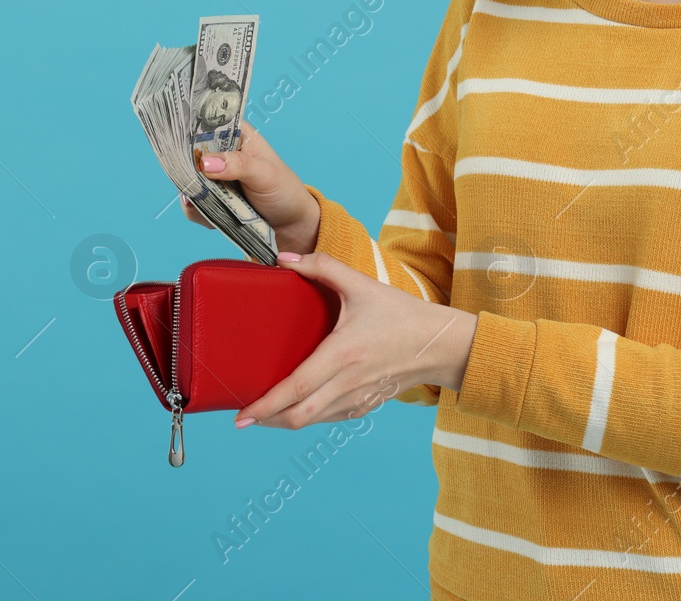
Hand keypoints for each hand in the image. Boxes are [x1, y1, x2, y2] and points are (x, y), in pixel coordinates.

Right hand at [179, 119, 321, 255]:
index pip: (205, 125)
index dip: (188, 133)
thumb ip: (238, 165)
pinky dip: (199, 212)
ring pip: (188, 181)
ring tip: (214, 206)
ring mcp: (213, 176)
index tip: (178, 149)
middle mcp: (221, 153)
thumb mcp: (266, 174)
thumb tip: (205, 162)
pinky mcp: (210, 198)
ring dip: (195, 196)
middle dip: (188, 171)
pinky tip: (215, 216)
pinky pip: (193, 204)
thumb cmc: (284, 191)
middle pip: (189, 154)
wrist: (290, 226)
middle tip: (198, 186)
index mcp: (236, 135)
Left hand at [232, 249, 477, 429]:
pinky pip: (329, 418)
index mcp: (342, 355)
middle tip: (243, 417)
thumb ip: (322, 267)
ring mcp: (357, 399)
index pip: (295, 388)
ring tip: (263, 413)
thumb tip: (285, 259)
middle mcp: (347, 383)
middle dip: (266, 421)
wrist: (439, 344)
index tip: (241, 415)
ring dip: (284, 421)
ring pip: (312, 422)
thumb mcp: (362, 285)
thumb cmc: (401, 314)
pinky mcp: (365, 405)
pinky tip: (297, 406)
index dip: (265, 405)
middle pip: (298, 416)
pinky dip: (308, 417)